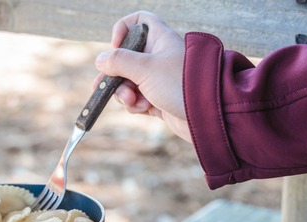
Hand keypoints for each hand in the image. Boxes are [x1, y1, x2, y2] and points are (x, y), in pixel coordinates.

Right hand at [94, 11, 190, 142]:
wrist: (206, 117)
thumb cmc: (180, 85)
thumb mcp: (145, 69)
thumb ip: (118, 62)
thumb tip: (100, 60)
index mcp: (160, 39)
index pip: (139, 20)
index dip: (124, 28)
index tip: (116, 45)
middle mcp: (159, 56)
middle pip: (126, 58)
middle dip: (116, 74)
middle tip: (108, 86)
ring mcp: (159, 78)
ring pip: (129, 81)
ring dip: (125, 93)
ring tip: (135, 101)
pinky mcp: (159, 99)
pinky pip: (137, 98)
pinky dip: (136, 104)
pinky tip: (144, 108)